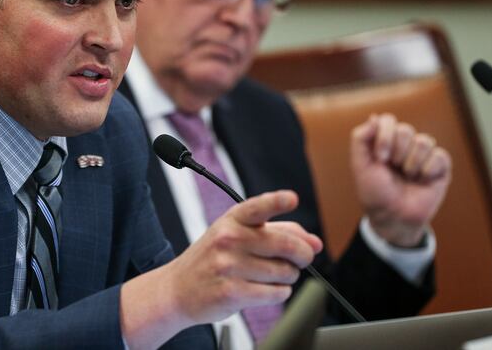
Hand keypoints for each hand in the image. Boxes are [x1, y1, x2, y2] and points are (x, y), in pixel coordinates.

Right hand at [120, 191, 321, 348]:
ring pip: (285, 271)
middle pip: (285, 244)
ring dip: (287, 276)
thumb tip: (314, 243)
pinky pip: (276, 293)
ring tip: (272, 275)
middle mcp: (228, 239)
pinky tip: (265, 289)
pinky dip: (279, 292)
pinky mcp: (231, 293)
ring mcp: (228, 266)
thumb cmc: (212, 259)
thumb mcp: (235, 235)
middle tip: (303, 258)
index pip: (257, 207)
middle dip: (303, 254)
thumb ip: (276, 232)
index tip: (291, 198)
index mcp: (231, 220)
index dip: (276, 201)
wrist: (177, 288)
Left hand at [351, 113, 451, 246]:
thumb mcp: (360, 165)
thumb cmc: (375, 192)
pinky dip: (428, 169)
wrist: (393, 217)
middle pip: (406, 130)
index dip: (385, 136)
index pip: (388, 120)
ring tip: (408, 176)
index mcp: (385, 141)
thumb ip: (361, 138)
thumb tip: (374, 117)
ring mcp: (423, 155)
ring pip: (424, 141)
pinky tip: (422, 180)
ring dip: (412, 162)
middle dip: (397, 152)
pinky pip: (440, 155)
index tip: (381, 158)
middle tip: (393, 168)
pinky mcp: (440, 167)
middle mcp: (404, 145)